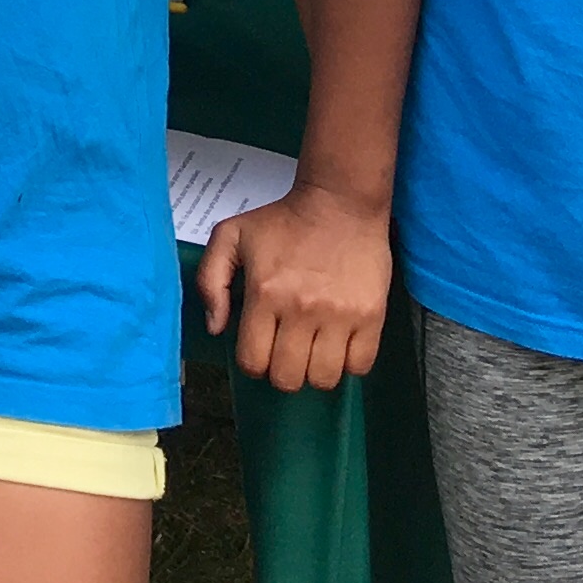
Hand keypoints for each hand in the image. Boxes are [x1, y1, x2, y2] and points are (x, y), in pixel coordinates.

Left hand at [198, 180, 389, 392]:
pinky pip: (360, 366)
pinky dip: (348, 364)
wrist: (339, 203)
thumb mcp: (230, 236)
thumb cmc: (283, 221)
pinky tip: (339, 345)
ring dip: (315, 372)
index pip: (253, 361)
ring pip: (324, 379)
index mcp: (264, 293)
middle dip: (282, 372)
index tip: (259, 349)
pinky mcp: (372, 316)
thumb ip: (210, 280)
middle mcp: (301, 309)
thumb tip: (216, 327)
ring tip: (314, 350)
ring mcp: (340, 315)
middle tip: (287, 351)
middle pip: (288, 378)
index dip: (253, 363)